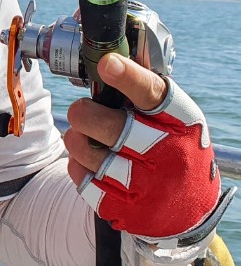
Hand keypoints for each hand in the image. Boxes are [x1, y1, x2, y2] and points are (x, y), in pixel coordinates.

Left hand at [64, 53, 226, 239]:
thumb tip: (108, 55)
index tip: (107, 63)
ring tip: (84, 137)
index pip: (154, 95)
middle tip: (81, 111)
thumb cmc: (173, 148)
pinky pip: (83, 180)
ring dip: (77, 141)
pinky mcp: (127, 209)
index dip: (128, 78)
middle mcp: (169, 154)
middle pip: (112, 127)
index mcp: (180, 122)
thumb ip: (144, 91)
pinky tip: (89, 163)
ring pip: (89, 153)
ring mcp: (148, 185)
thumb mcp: (173, 119)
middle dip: (84, 114)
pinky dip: (78, 167)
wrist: (190, 210)